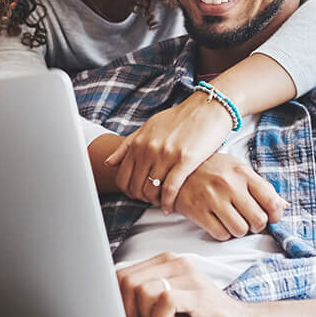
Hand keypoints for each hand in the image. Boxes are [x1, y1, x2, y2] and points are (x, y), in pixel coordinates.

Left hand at [104, 92, 233, 211]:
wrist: (207, 108)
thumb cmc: (179, 118)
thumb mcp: (148, 127)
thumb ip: (127, 145)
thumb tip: (108, 163)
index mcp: (138, 142)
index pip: (122, 177)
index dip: (127, 191)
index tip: (136, 195)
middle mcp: (149, 149)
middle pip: (135, 187)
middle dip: (141, 199)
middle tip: (150, 201)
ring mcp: (166, 155)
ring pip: (152, 191)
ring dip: (154, 202)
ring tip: (160, 203)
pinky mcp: (185, 160)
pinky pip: (170, 189)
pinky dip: (168, 203)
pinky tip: (170, 207)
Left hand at [116, 252, 251, 316]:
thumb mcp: (165, 303)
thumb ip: (142, 297)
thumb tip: (107, 308)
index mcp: (164, 261)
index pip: (120, 275)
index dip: (115, 301)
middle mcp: (176, 262)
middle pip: (127, 282)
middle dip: (127, 311)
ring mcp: (189, 275)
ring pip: (143, 290)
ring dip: (145, 316)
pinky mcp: (200, 294)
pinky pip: (165, 301)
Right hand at [174, 153, 285, 239]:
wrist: (177, 168)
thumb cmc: (212, 169)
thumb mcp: (237, 168)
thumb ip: (261, 186)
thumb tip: (284, 206)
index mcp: (242, 173)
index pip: (271, 201)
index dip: (275, 215)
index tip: (270, 217)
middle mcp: (229, 185)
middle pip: (258, 220)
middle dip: (257, 225)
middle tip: (249, 221)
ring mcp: (212, 198)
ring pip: (240, 230)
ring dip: (239, 231)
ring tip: (233, 221)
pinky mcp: (197, 211)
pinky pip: (220, 234)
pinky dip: (223, 233)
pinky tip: (219, 223)